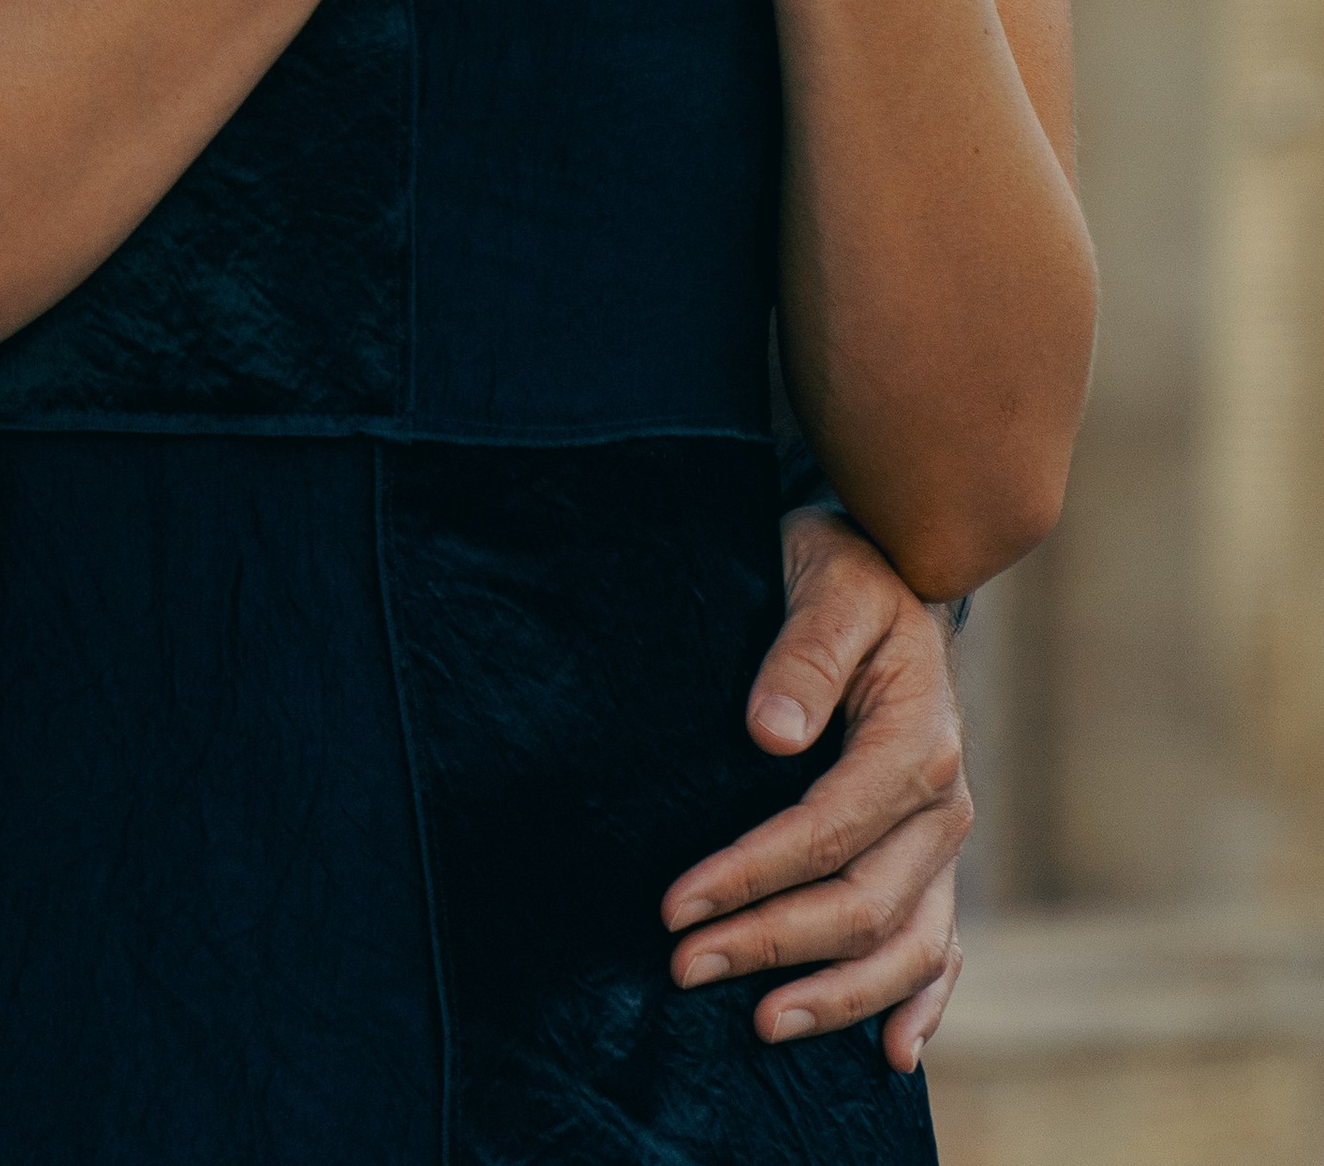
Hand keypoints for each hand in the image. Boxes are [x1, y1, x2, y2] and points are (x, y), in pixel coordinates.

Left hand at [660, 507, 968, 1071]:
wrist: (894, 568)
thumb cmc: (847, 571)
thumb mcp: (826, 581)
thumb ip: (804, 654)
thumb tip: (770, 733)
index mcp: (917, 740)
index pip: (827, 832)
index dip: (752, 875)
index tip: (677, 903)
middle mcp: (942, 803)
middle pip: (862, 903)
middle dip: (772, 943)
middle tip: (684, 967)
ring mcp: (944, 838)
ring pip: (906, 944)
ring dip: (837, 994)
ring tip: (762, 1024)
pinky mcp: (934, 855)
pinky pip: (943, 945)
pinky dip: (923, 1002)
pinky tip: (892, 1052)